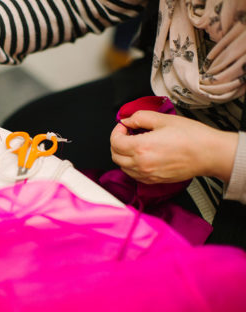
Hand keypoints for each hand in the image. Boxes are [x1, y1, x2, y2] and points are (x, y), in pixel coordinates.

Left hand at [110, 110, 237, 183]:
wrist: (209, 154)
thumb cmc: (191, 136)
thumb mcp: (163, 119)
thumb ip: (139, 118)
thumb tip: (127, 120)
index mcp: (141, 147)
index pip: (115, 141)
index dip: (117, 130)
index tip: (124, 125)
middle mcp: (141, 164)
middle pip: (115, 155)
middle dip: (117, 142)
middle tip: (127, 133)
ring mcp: (147, 174)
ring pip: (122, 166)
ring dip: (123, 154)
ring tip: (135, 144)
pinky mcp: (154, 181)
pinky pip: (133, 175)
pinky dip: (131, 165)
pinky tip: (141, 156)